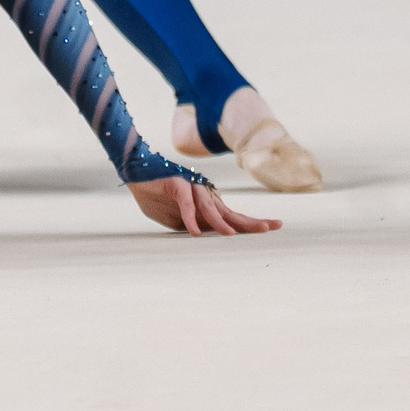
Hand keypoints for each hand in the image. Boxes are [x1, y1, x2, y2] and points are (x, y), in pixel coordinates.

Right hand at [127, 175, 281, 235]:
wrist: (137, 174)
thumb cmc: (157, 196)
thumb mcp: (176, 220)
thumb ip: (192, 225)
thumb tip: (205, 235)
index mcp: (207, 205)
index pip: (233, 217)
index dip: (251, 223)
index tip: (272, 226)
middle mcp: (204, 196)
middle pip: (230, 212)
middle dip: (250, 221)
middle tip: (271, 227)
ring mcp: (192, 189)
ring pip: (210, 209)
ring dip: (220, 223)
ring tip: (232, 235)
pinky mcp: (177, 185)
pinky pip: (186, 204)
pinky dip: (190, 218)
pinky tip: (195, 232)